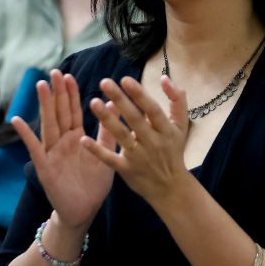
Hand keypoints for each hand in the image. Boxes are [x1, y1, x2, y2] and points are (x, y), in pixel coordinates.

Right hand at [11, 70, 115, 230]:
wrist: (83, 212)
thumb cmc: (94, 184)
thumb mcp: (105, 155)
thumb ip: (106, 132)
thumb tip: (111, 104)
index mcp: (76, 138)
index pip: (73, 111)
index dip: (70, 94)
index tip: (68, 75)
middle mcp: (62, 142)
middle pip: (59, 113)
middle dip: (57, 93)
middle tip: (53, 72)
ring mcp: (52, 153)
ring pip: (48, 125)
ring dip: (44, 106)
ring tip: (40, 86)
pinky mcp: (45, 168)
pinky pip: (34, 149)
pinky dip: (26, 135)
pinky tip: (16, 121)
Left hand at [81, 75, 190, 208]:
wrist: (170, 188)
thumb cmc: (173, 150)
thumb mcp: (181, 126)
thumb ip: (177, 100)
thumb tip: (165, 77)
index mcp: (166, 130)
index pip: (152, 109)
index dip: (140, 94)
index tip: (125, 79)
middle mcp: (153, 142)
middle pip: (134, 119)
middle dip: (119, 100)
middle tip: (104, 82)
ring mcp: (139, 157)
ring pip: (121, 136)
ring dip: (107, 119)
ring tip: (93, 102)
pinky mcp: (126, 170)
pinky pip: (110, 159)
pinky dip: (97, 150)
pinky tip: (83, 139)